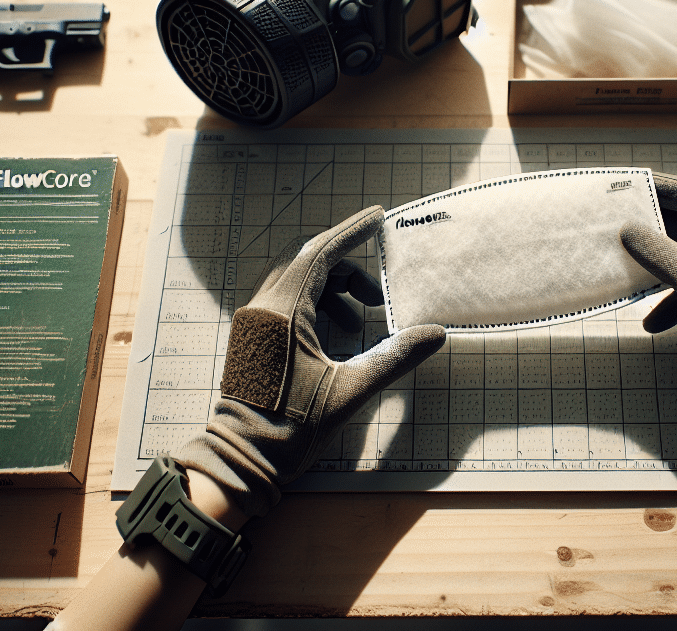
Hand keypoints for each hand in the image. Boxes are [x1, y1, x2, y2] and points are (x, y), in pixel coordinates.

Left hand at [175, 206, 445, 518]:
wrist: (243, 460)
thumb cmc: (291, 428)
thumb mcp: (350, 391)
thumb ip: (394, 358)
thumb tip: (434, 334)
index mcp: (283, 312)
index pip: (321, 254)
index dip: (352, 233)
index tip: (377, 217)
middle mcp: (264, 309)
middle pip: (309, 266)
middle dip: (348, 270)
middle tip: (377, 290)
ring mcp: (255, 324)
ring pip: (298, 286)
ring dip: (333, 292)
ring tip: (362, 320)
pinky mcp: (254, 340)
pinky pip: (288, 305)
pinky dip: (317, 308)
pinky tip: (338, 336)